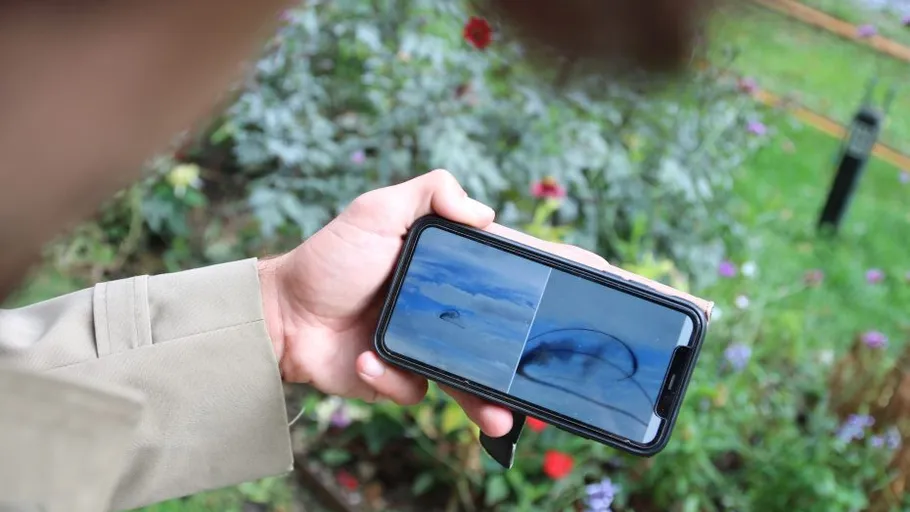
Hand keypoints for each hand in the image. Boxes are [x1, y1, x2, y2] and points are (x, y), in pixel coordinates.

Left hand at [257, 170, 609, 436]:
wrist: (281, 316)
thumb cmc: (329, 259)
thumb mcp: (377, 209)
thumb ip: (430, 192)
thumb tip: (486, 213)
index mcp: (452, 269)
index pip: (516, 273)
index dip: (561, 277)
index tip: (605, 281)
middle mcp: (449, 310)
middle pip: (509, 336)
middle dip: (539, 355)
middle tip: (563, 372)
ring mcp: (430, 348)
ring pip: (478, 380)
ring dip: (492, 401)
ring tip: (498, 418)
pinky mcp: (404, 380)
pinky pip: (419, 392)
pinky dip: (395, 379)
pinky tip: (369, 360)